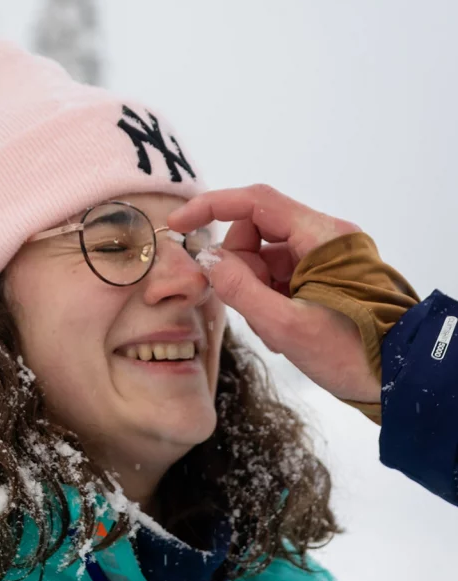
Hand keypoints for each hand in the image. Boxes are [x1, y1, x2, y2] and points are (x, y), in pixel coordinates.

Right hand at [168, 184, 380, 403]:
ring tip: (272, 330)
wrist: (400, 377)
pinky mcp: (325, 277)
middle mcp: (325, 238)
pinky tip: (281, 332)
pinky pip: (282, 276)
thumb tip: (207, 259)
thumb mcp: (287, 326)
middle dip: (239, 266)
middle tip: (244, 306)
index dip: (212, 207)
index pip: (257, 202)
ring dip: (255, 291)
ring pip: (267, 257)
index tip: (180, 224)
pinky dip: (270, 300)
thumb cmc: (353, 352)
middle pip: (258, 231)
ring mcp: (326, 258)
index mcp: (321, 237)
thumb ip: (240, 289)